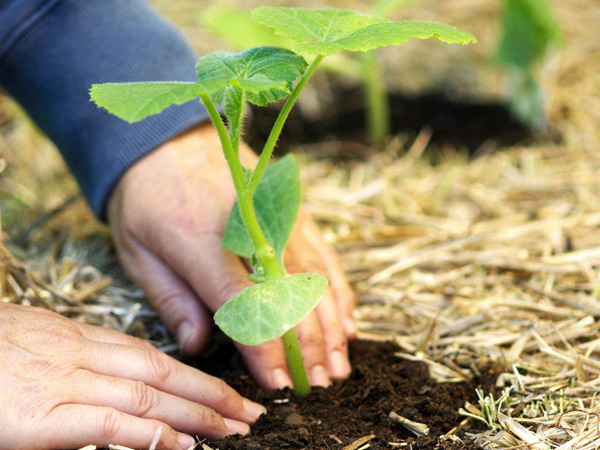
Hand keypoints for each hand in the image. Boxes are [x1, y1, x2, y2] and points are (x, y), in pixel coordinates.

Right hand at [0, 303, 265, 449]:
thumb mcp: (29, 340)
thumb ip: (71, 355)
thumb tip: (109, 378)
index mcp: (76, 338)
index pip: (152, 356)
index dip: (195, 374)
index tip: (228, 391)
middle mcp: (78, 355)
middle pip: (162, 375)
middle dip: (212, 394)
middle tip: (251, 412)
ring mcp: (60, 383)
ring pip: (146, 397)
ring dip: (196, 415)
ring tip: (234, 429)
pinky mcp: (37, 416)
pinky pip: (106, 424)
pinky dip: (148, 435)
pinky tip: (181, 446)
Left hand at [108, 124, 355, 388]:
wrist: (169, 141)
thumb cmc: (146, 198)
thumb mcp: (138, 251)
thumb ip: (171, 300)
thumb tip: (199, 344)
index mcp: (200, 243)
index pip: (243, 306)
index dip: (265, 349)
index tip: (277, 383)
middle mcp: (249, 230)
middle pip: (290, 297)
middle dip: (307, 348)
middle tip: (317, 385)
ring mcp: (277, 219)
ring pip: (315, 280)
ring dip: (330, 327)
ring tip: (338, 364)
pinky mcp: (293, 213)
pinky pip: (323, 256)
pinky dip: (337, 291)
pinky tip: (345, 320)